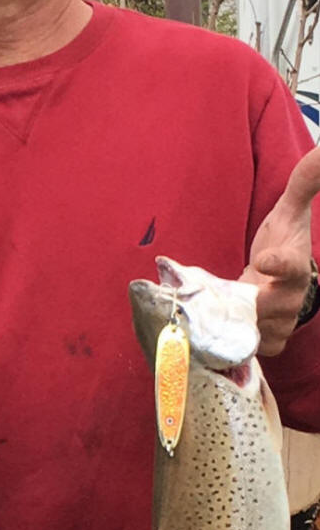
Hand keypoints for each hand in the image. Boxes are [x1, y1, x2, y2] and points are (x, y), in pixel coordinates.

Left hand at [246, 146, 319, 355]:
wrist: (283, 278)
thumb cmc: (283, 241)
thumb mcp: (289, 211)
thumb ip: (304, 182)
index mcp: (295, 263)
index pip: (289, 264)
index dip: (277, 263)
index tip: (264, 260)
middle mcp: (292, 296)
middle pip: (259, 306)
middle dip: (239, 301)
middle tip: (226, 291)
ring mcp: (283, 322)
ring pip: (251, 328)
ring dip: (234, 320)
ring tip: (228, 305)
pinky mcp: (272, 341)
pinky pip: (251, 347)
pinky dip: (237, 339)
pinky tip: (232, 324)